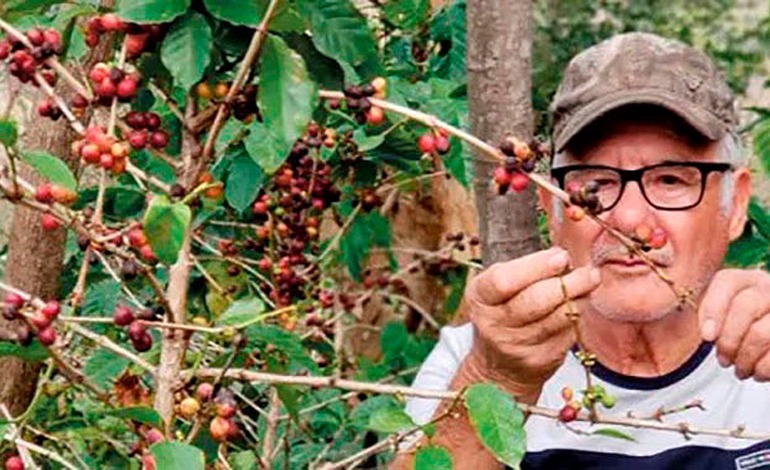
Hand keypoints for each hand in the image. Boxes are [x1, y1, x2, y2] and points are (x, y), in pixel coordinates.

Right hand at [462, 247, 601, 399]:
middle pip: (534, 301)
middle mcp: (493, 324)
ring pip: (556, 317)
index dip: (535, 267)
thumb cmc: (503, 312)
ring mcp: (516, 345)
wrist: (497, 366)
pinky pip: (567, 333)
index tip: (561, 256)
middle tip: (588, 272)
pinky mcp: (540, 361)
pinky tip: (579, 303)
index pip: (503, 281)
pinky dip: (576, 315)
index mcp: (480, 298)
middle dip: (567, 283)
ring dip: (579, 297)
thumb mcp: (499, 289)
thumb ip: (524, 271)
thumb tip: (561, 256)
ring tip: (591, 280)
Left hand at [699, 268, 769, 379]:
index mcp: (750, 280)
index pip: (728, 281)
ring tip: (740, 370)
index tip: (707, 337)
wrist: (767, 346)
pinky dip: (763, 368)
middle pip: (746, 305)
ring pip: (761, 333)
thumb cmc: (744, 333)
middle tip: (723, 360)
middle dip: (729, 339)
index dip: (713, 309)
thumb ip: (713, 317)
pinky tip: (758, 373)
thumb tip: (709, 333)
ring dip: (745, 358)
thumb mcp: (726, 319)